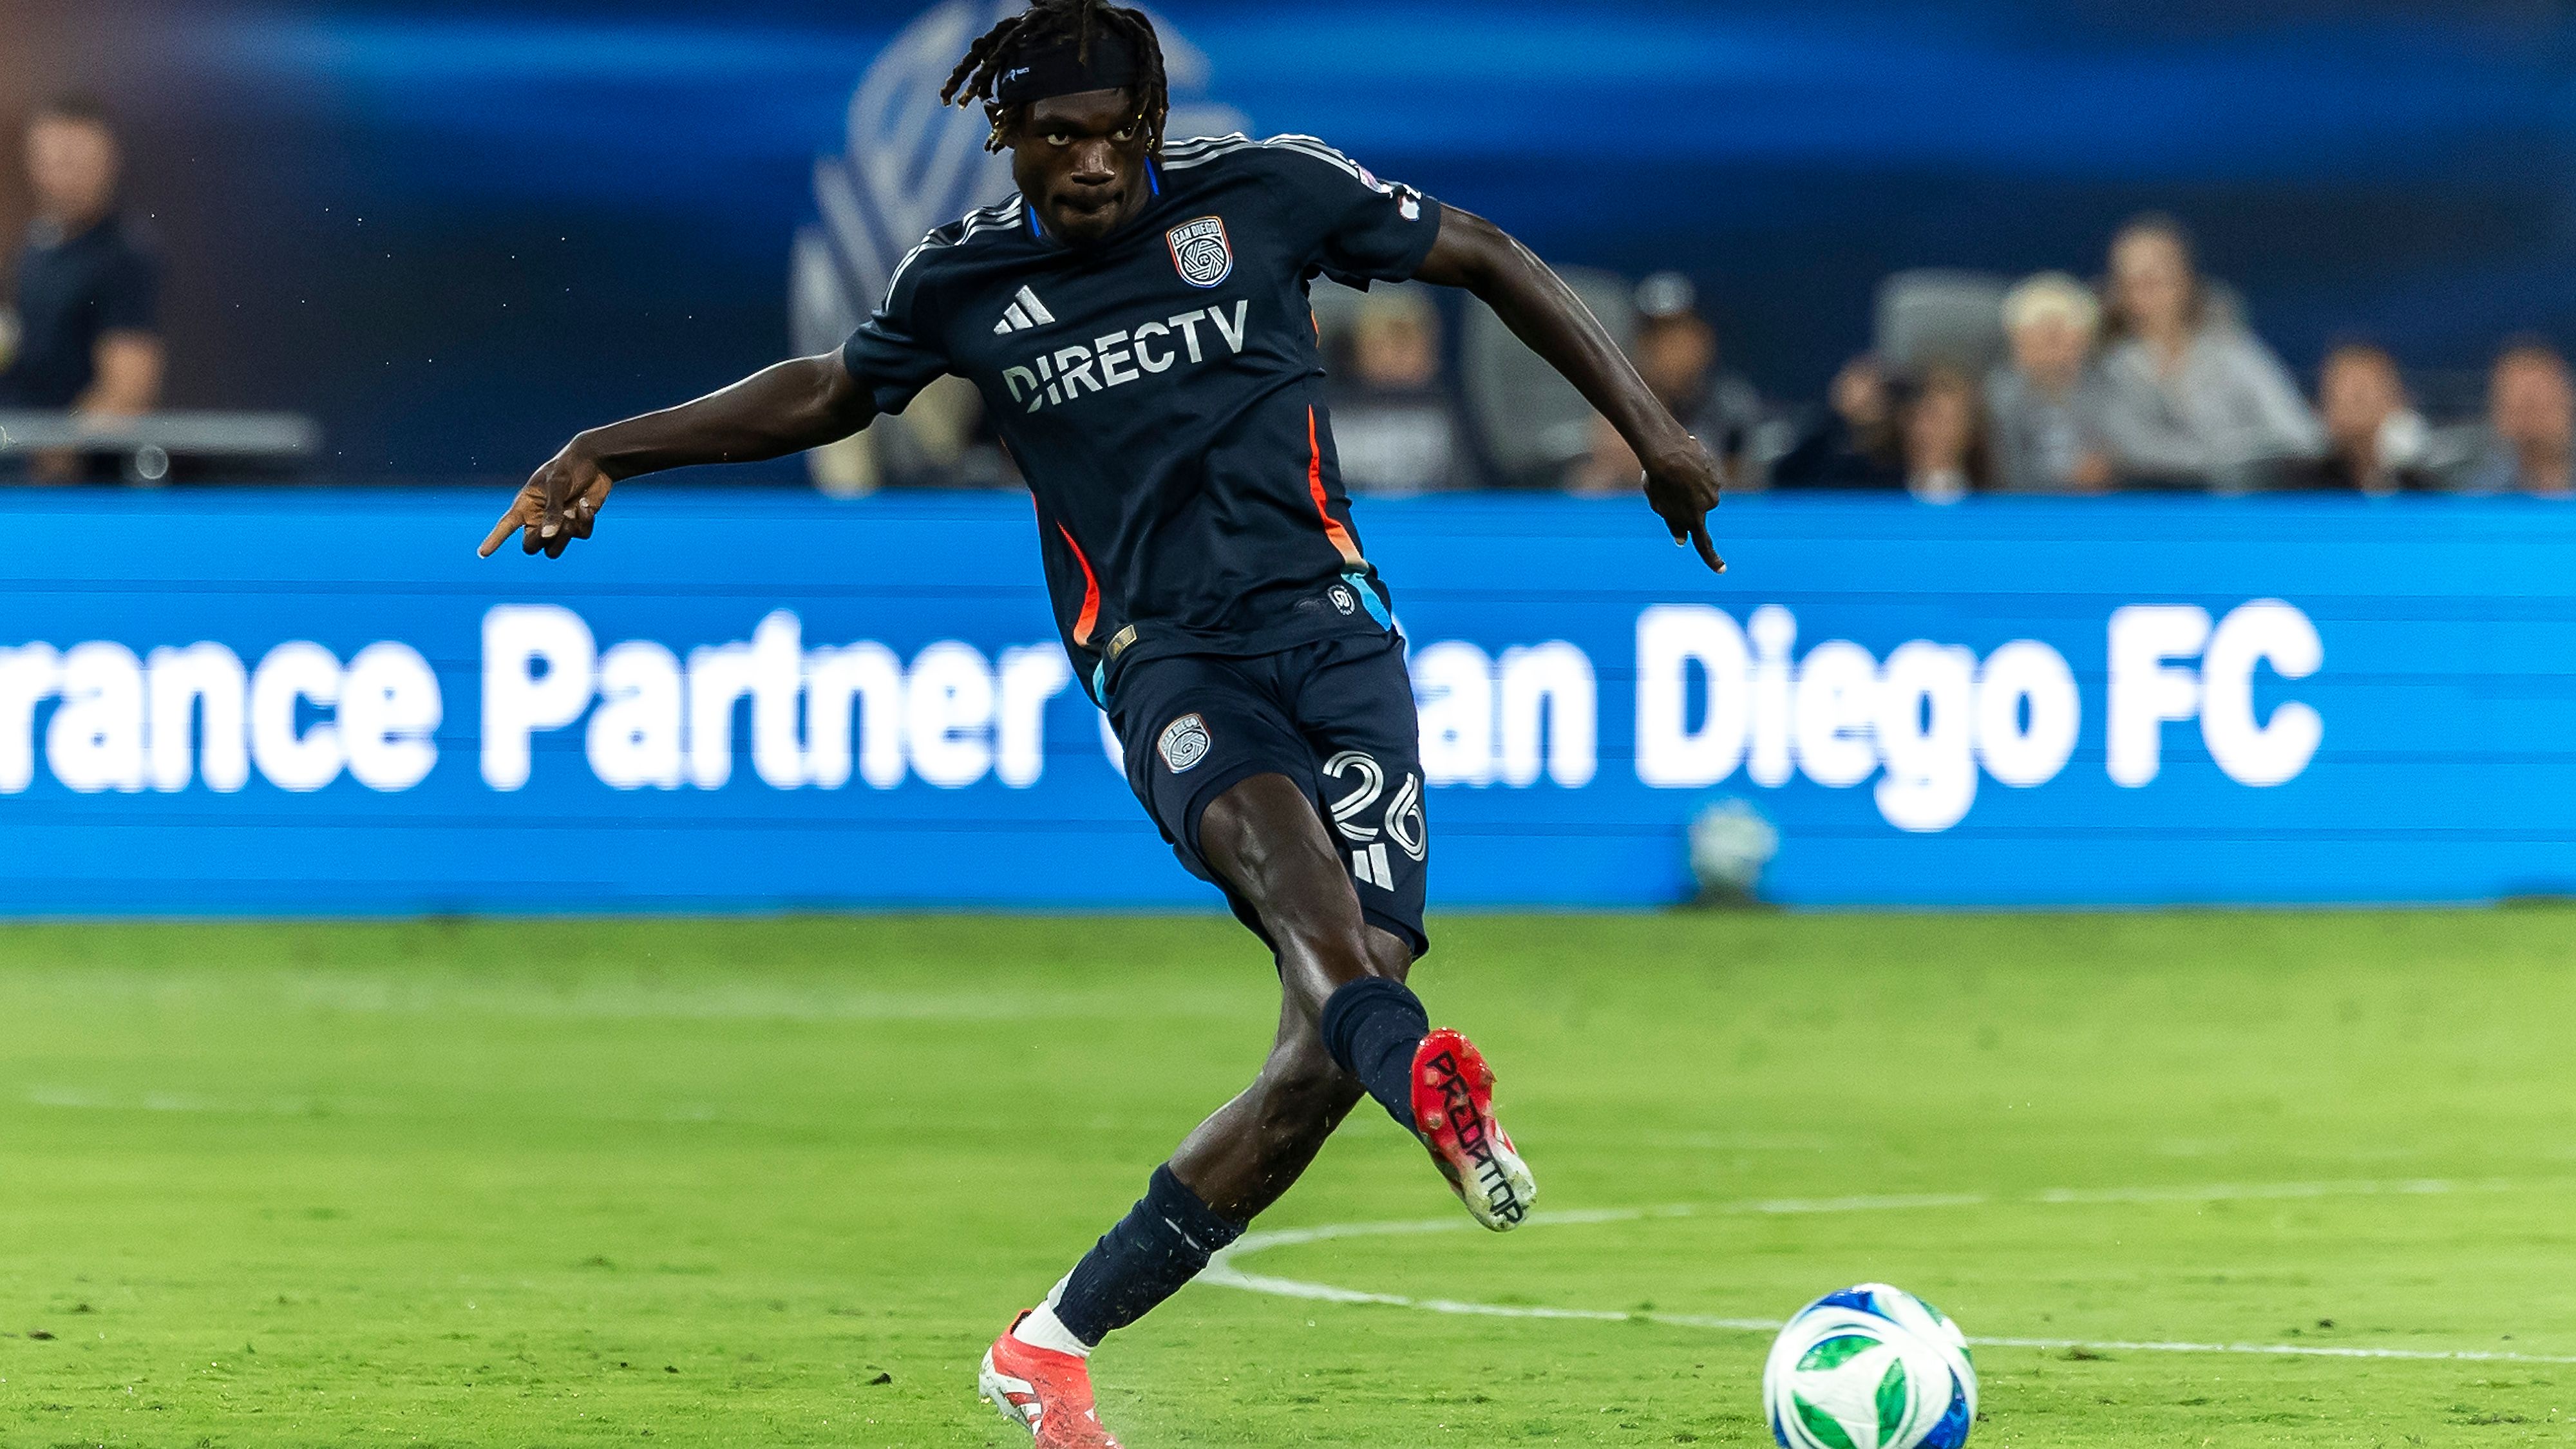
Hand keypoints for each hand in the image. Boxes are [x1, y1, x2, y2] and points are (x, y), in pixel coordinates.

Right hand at [479, 441, 612, 558]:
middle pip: (531, 546)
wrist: (597, 462)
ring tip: (572, 517)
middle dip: (542, 540)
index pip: (506, 525)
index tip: (482, 553)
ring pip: (554, 549)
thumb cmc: (570, 467)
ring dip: (564, 537)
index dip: (494, 539)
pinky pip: (579, 536)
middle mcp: (539, 518)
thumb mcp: (558, 484)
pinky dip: (584, 523)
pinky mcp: (578, 524)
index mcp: (526, 504)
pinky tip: (586, 505)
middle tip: (557, 524)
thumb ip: (552, 510)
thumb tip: (547, 535)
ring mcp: (558, 524)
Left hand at [1642, 435, 1726, 573]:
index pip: (1703, 544)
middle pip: (1696, 509)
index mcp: (1694, 518)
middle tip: (1666, 488)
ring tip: (1672, 472)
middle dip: (1684, 502)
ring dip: (1687, 485)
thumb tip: (1682, 540)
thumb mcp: (1659, 506)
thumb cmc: (1658, 480)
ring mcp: (1715, 486)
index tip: (1721, 570)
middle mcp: (1710, 504)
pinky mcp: (1715, 470)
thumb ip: (1674, 524)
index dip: (1711, 558)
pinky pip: (1703, 475)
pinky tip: (1681, 461)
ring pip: (1699, 491)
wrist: (1667, 450)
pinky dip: (1693, 472)